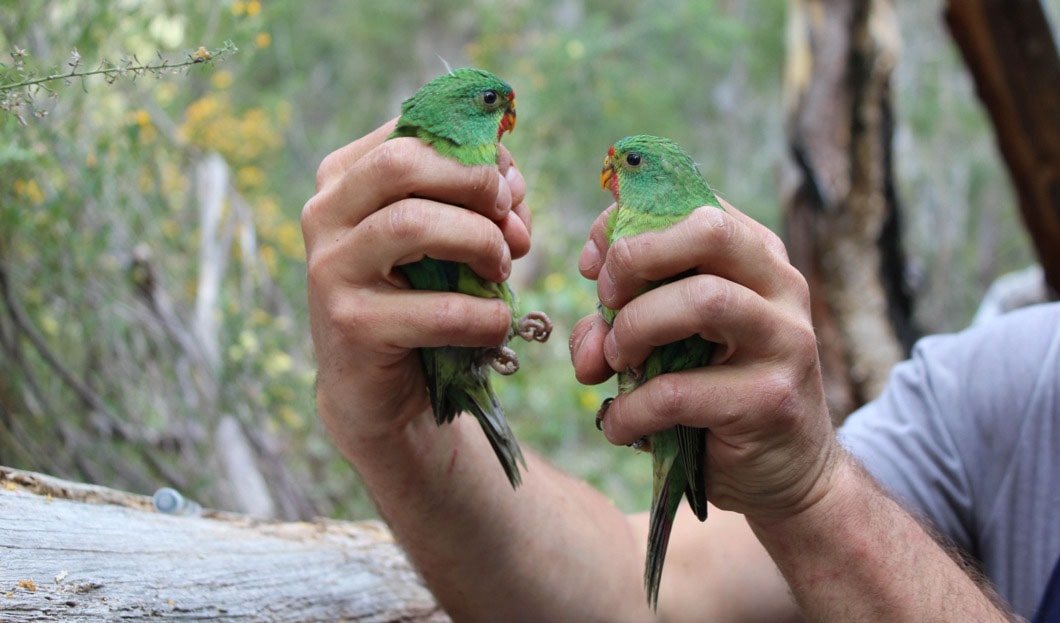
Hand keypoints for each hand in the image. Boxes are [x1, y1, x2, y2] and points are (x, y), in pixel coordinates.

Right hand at [302, 119, 530, 454]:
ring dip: (479, 242)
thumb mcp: (445, 236)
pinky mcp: (350, 325)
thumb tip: (512, 187)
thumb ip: (477, 200)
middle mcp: (324, 213)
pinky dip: (484, 315)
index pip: (411, 131)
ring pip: (410, 224)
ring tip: (502, 268)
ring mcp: (330, 269)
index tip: (509, 188)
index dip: (475, 151)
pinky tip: (496, 324)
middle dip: (473, 183)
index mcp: (345, 176)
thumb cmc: (418, 299)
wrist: (376, 390)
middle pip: (401, 163)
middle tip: (508, 221)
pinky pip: (436, 309)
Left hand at [569, 200, 838, 520]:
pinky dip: (632, 409)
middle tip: (607, 301)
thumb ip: (624, 323)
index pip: (691, 205)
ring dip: (635, 328)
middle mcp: (780, 287)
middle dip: (637, 258)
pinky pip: (682, 391)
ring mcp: (785, 341)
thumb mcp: (670, 345)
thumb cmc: (719, 397)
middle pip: (708, 232)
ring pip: (704, 300)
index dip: (627, 223)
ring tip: (612, 363)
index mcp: (755, 257)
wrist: (788, 473)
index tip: (593, 266)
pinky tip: (620, 427)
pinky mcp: (772, 401)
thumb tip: (585, 343)